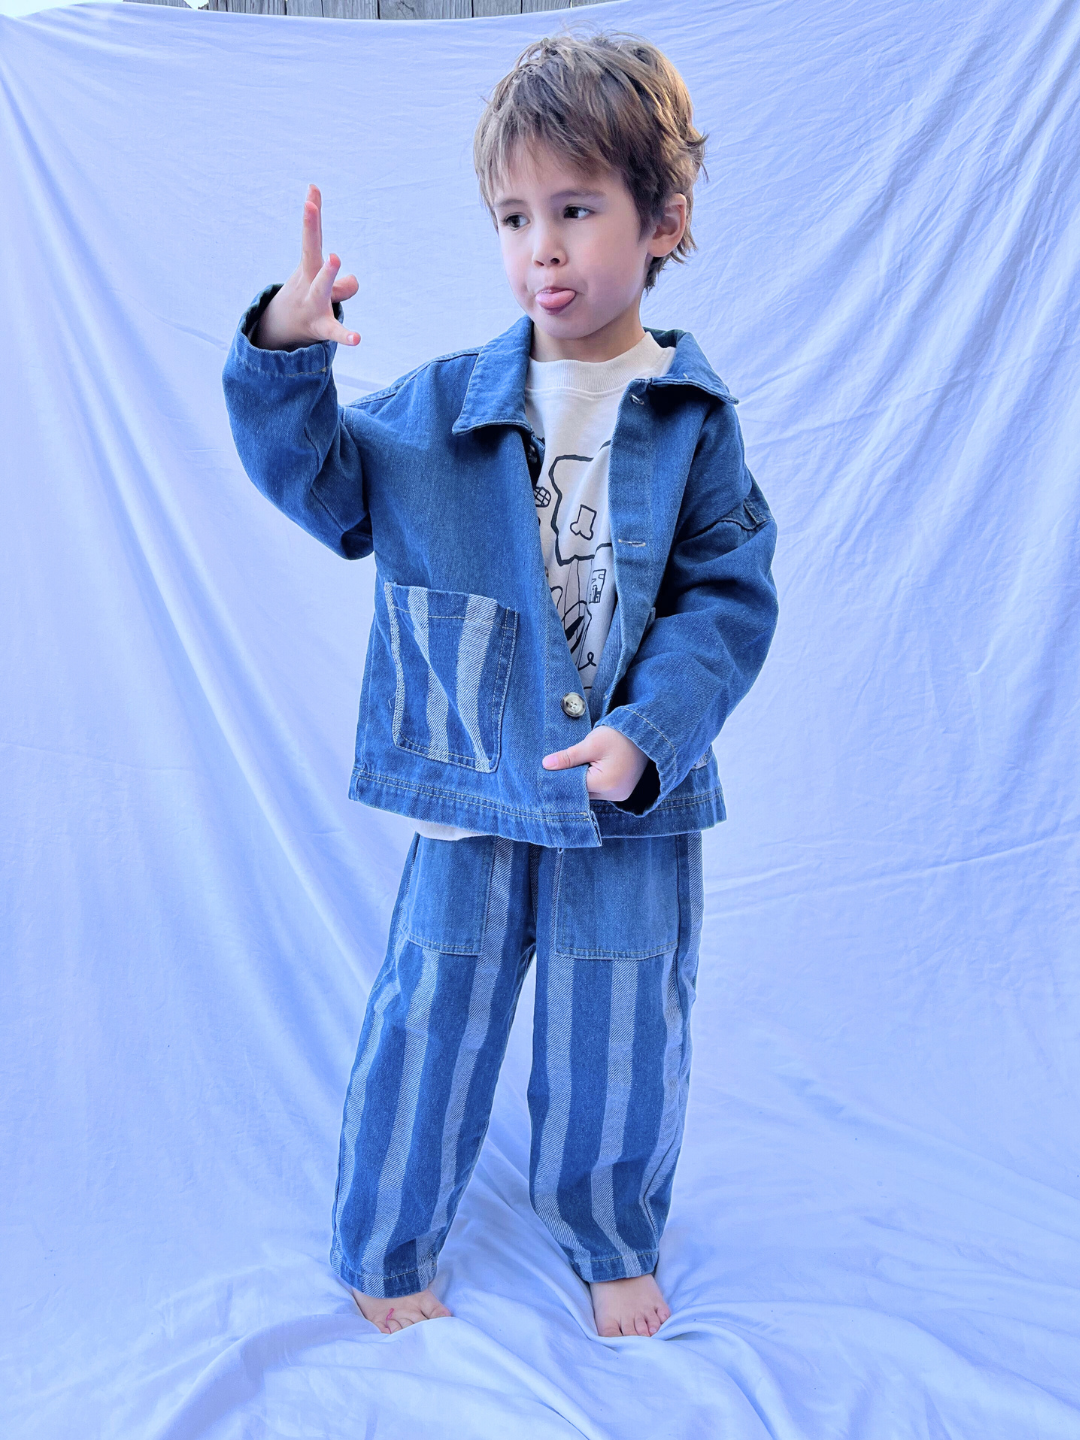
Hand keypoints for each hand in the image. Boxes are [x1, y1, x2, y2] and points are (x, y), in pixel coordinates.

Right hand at [253, 184, 359, 350]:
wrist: (281, 330)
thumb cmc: (307, 300)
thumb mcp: (321, 286)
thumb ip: (342, 283)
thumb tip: (353, 282)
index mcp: (308, 267)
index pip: (311, 237)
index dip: (313, 214)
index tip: (313, 188)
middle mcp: (309, 281)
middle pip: (310, 253)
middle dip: (310, 229)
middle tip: (309, 205)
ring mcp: (313, 303)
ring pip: (322, 288)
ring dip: (327, 273)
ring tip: (335, 256)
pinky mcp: (322, 327)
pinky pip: (335, 332)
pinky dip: (346, 336)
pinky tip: (357, 339)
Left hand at [542, 725, 648, 802]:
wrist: (646, 732)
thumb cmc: (620, 736)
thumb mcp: (592, 743)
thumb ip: (568, 756)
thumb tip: (546, 764)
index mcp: (605, 784)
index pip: (573, 787)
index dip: (560, 777)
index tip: (549, 768)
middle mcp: (613, 795)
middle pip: (582, 792)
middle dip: (571, 779)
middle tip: (559, 765)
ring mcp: (619, 795)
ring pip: (590, 792)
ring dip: (582, 780)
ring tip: (577, 764)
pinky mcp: (622, 791)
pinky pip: (600, 790)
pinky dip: (592, 781)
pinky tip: (588, 768)